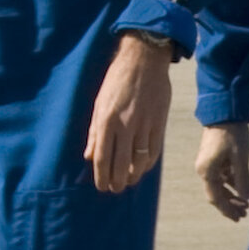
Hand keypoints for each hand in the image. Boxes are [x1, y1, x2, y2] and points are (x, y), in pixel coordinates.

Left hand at [85, 31, 172, 193]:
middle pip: (120, 164)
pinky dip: (148, 164)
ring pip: (139, 162)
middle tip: (114, 189)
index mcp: (106, 120)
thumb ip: (94, 131)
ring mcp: (144, 125)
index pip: (102, 158)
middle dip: (116, 181)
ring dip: (133, 176)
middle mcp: (125, 126)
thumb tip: (89, 156)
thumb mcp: (99, 103)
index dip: (101, 176)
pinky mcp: (159, 123)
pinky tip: (142, 168)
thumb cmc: (116, 80)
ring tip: (128, 182)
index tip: (101, 187)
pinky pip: (154, 151)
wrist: (144, 60)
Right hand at [196, 122, 248, 222]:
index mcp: (207, 171)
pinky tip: (241, 188)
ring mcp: (207, 163)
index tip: (238, 218)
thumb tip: (246, 197)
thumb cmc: (232, 134)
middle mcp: (204, 168)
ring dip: (231, 195)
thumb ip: (243, 179)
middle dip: (230, 205)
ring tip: (245, 204)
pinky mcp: (213, 157)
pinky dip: (230, 184)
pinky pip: (220, 176)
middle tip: (244, 214)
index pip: (215, 198)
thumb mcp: (241, 158)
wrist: (224, 111)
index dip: (227, 210)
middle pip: (216, 194)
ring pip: (218, 185)